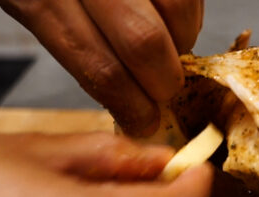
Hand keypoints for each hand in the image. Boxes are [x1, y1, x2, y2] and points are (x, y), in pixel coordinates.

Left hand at [0, 0, 203, 134]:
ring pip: (177, 13)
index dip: (130, 104)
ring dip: (182, 43)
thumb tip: (124, 97)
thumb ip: (71, 40)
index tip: (143, 121)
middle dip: (163, 82)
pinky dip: (187, 12)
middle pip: (144, 43)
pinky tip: (169, 15)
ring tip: (168, 47)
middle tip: (163, 92)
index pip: (97, 66)